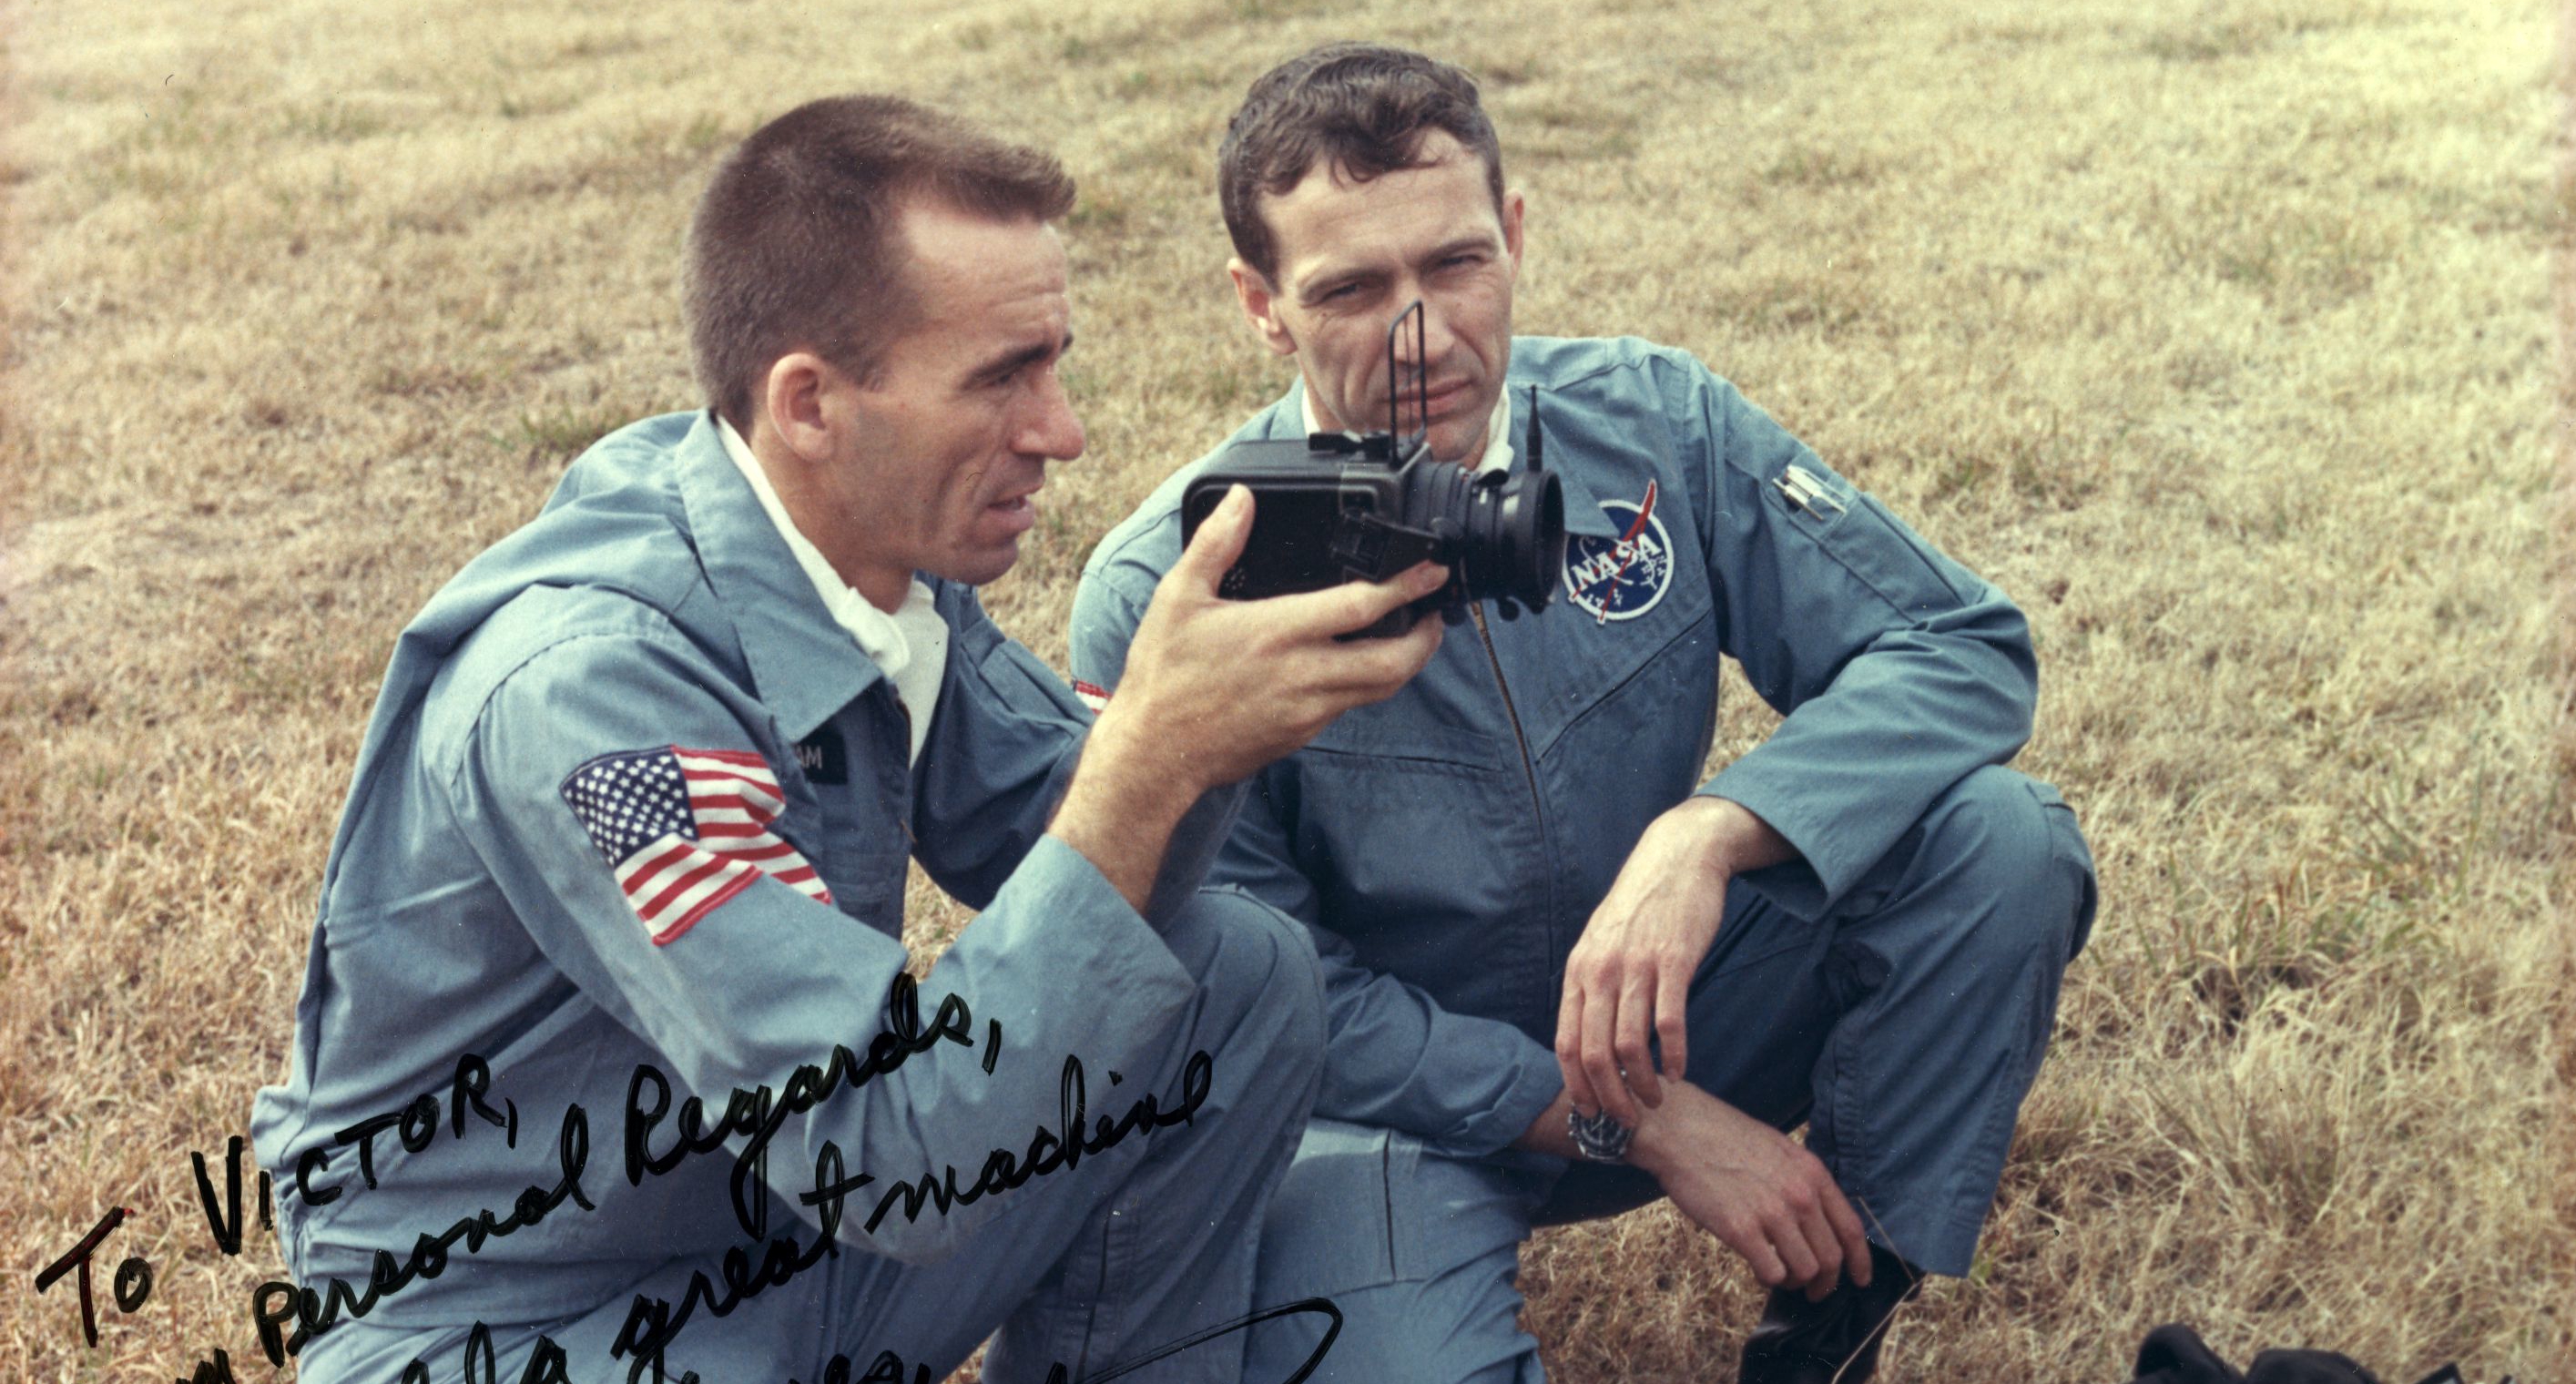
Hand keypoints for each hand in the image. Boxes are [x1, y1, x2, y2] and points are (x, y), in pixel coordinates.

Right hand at [1100, 485, 1444, 791]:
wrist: (1154, 754)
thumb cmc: (1164, 677)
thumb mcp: (1178, 597)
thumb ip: (1215, 543)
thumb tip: (1240, 499)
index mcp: (1278, 632)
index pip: (1362, 606)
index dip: (1407, 586)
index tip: (1433, 570)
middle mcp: (1303, 674)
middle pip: (1393, 661)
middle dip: (1426, 638)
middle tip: (1436, 613)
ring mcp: (1308, 710)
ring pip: (1379, 689)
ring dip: (1404, 663)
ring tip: (1411, 638)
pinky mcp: (1302, 734)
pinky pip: (1349, 706)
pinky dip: (1366, 684)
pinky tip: (1358, 666)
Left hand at [1555, 796, 1790, 1125]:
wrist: (1677, 858)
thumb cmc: (1640, 907)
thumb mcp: (1600, 942)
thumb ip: (1591, 985)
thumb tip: (1586, 1036)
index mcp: (1579, 971)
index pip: (1566, 1043)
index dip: (1576, 1085)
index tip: (1589, 1113)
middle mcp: (1601, 971)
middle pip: (1595, 1053)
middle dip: (1609, 1097)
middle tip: (1627, 1119)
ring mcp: (1636, 966)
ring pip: (1630, 1045)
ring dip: (1643, 1084)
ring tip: (1656, 1100)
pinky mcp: (1674, 962)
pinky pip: (1669, 1022)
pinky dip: (1675, 1055)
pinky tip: (1680, 1071)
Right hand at [1631, 1084, 1871, 1299]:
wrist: (1681, 1131)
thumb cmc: (1724, 1137)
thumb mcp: (1779, 1148)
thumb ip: (1803, 1181)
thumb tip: (1817, 1219)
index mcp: (1812, 1173)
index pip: (1851, 1229)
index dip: (1860, 1261)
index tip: (1859, 1279)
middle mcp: (1799, 1194)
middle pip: (1831, 1257)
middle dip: (1825, 1283)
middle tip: (1813, 1291)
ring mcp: (1771, 1213)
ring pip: (1804, 1270)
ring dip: (1795, 1282)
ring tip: (1782, 1278)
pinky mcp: (1740, 1230)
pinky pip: (1771, 1273)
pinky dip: (1769, 1280)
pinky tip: (1759, 1270)